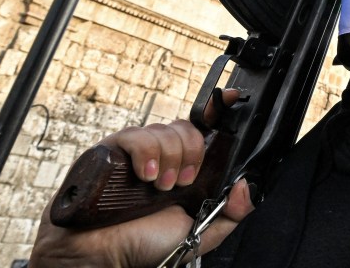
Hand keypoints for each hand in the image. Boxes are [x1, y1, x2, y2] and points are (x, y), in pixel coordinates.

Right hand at [30, 90, 253, 266]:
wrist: (103, 256)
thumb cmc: (145, 244)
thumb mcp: (200, 231)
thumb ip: (230, 213)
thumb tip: (246, 186)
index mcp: (187, 168)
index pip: (206, 129)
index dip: (220, 109)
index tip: (234, 97)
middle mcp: (165, 155)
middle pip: (190, 128)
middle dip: (192, 154)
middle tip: (183, 182)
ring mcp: (139, 150)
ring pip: (166, 130)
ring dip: (170, 159)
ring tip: (160, 187)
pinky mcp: (113, 150)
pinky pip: (137, 135)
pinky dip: (146, 153)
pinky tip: (145, 175)